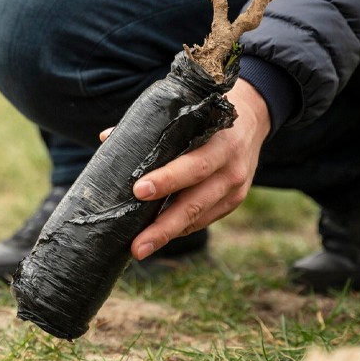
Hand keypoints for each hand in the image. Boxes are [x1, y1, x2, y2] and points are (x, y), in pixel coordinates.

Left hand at [118, 79, 270, 260]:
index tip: (138, 191)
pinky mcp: (233, 202)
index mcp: (221, 142)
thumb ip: (152, 127)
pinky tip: (159, 234)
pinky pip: (203, 220)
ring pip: (198, 217)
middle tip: (136, 245)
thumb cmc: (207, 113)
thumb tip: (107, 138)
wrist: (253, 118)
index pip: (193, 165)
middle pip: (194, 202)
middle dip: (163, 226)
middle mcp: (232, 169)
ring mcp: (236, 189)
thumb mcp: (187, 112)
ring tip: (139, 249)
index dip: (167, 180)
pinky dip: (180, 227)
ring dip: (167, 234)